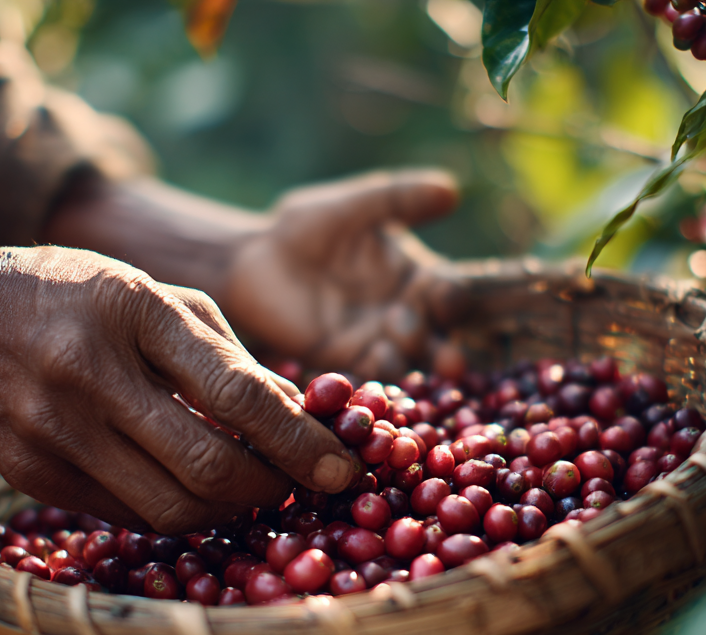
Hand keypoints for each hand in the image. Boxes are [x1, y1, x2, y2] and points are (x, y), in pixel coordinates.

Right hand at [0, 240, 358, 532]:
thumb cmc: (72, 296)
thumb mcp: (152, 295)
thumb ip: (227, 353)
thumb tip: (303, 414)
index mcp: (132, 312)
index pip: (237, 393)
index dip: (300, 441)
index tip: (344, 469)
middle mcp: (90, 375)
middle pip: (209, 466)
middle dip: (272, 488)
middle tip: (301, 486)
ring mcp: (55, 433)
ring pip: (173, 508)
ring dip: (230, 509)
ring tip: (252, 488)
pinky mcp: (35, 476)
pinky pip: (132, 515)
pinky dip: (179, 511)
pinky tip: (196, 489)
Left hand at [222, 169, 464, 379]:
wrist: (253, 259)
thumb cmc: (306, 227)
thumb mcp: (353, 206)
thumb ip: (399, 199)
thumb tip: (452, 190)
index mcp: (414, 277)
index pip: (448, 292)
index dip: (452, 298)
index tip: (444, 295)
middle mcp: (403, 313)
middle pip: (436, 337)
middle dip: (444, 350)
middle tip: (449, 359)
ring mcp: (374, 340)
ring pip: (405, 360)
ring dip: (408, 358)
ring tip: (393, 343)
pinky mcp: (342, 359)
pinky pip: (365, 372)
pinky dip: (371, 373)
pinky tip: (369, 364)